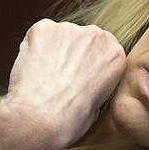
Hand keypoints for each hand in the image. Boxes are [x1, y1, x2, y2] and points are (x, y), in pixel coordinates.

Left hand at [0, 19, 126, 149]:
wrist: (41, 118)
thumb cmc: (70, 119)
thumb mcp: (100, 104)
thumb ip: (97, 81)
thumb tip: (85, 80)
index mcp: (115, 55)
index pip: (104, 47)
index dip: (89, 60)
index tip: (81, 72)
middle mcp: (96, 37)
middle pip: (84, 38)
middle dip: (73, 53)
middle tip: (61, 75)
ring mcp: (69, 30)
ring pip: (60, 35)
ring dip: (54, 50)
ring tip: (45, 75)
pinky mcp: (44, 29)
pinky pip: (38, 34)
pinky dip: (34, 47)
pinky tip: (33, 67)